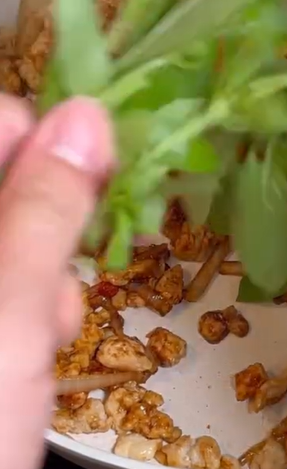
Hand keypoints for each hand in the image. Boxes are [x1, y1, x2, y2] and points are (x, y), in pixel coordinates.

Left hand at [0, 96, 111, 468]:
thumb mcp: (6, 312)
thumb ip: (46, 208)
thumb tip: (88, 115)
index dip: (46, 144)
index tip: (97, 182)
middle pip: (11, 183)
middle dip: (51, 226)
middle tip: (60, 284)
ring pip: (18, 240)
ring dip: (47, 279)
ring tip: (45, 335)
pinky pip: (11, 286)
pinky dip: (30, 311)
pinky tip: (34, 353)